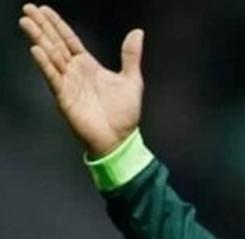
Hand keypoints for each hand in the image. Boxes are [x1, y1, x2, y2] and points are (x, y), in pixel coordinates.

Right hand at [18, 4, 143, 156]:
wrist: (120, 139)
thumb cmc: (124, 114)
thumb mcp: (132, 80)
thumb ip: (131, 56)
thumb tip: (137, 32)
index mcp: (88, 66)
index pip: (69, 40)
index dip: (57, 25)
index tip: (44, 10)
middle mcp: (74, 72)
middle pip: (55, 43)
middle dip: (42, 26)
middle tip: (28, 8)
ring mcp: (68, 83)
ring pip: (51, 56)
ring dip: (39, 39)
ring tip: (26, 22)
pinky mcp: (64, 97)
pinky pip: (53, 77)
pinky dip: (45, 64)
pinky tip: (37, 50)